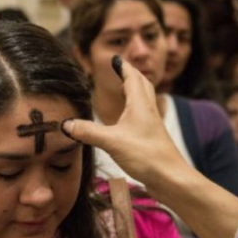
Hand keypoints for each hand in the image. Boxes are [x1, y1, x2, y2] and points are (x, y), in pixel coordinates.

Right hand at [62, 57, 190, 190]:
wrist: (172, 178)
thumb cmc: (147, 156)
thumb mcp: (112, 142)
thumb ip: (88, 132)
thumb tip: (66, 124)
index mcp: (140, 105)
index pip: (132, 78)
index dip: (123, 67)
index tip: (116, 58)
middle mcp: (148, 111)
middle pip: (142, 85)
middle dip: (131, 75)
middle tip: (121, 69)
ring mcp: (152, 125)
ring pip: (144, 101)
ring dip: (135, 91)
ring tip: (124, 89)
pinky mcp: (152, 139)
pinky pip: (143, 116)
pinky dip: (135, 109)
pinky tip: (128, 120)